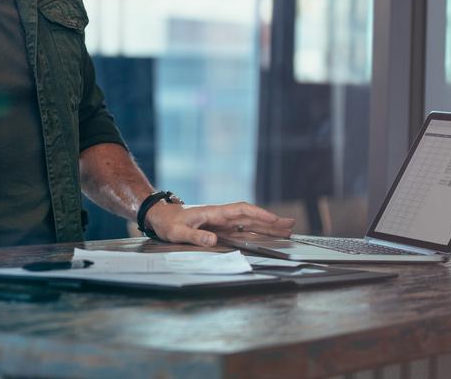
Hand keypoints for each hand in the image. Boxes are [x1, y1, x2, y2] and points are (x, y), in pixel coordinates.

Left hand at [144, 201, 294, 246]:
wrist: (159, 216)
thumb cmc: (167, 223)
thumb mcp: (177, 232)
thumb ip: (195, 236)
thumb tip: (213, 240)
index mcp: (214, 212)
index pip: (241, 210)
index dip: (258, 214)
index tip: (274, 219)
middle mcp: (221, 216)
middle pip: (250, 216)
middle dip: (270, 220)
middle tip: (291, 224)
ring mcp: (221, 222)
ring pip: (248, 223)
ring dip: (266, 226)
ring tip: (286, 230)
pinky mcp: (219, 229)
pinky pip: (241, 230)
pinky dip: (255, 232)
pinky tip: (265, 236)